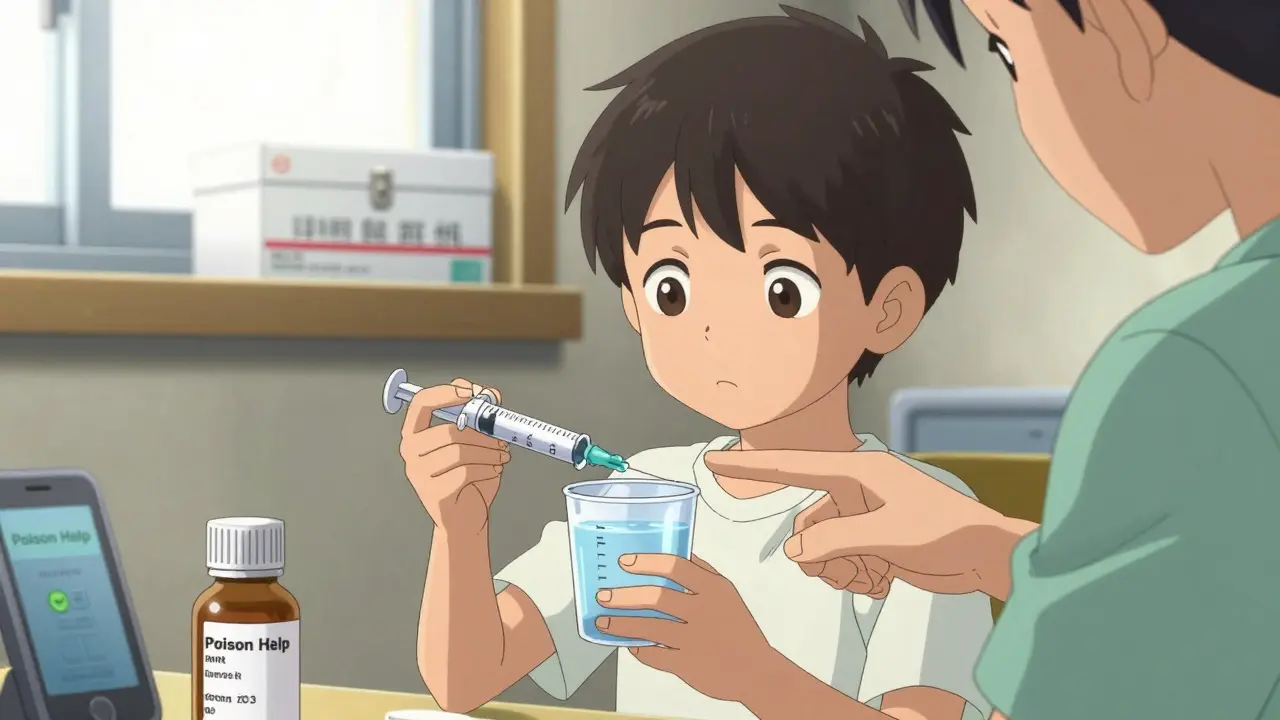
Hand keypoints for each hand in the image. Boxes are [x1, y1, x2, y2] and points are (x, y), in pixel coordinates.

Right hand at [399, 378, 511, 534]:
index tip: (470, 392)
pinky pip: (467, 472)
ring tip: (501, 457)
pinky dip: (488, 469)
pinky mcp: (434, 493)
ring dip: (489, 452)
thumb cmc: (468, 479)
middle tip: (500, 441)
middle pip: (450, 431)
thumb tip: (487, 392)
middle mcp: (410, 452)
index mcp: (415, 434)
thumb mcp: (475, 442)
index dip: (445, 393)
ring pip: (460, 452)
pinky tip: (494, 471)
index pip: (421, 403)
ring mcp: (419, 474)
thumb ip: (478, 415)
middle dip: (482, 435)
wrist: (465, 519)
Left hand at [595, 553, 772, 701]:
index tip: (625, 562)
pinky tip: (629, 643)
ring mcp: (694, 639)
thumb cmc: (739, 630)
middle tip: (604, 594)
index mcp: (714, 589)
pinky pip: (653, 654)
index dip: (646, 562)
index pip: (675, 566)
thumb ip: (703, 572)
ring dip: (621, 623)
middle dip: (624, 595)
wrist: (757, 672)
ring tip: (604, 621)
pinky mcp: (686, 664)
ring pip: (649, 627)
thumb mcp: (727, 594)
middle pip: (656, 597)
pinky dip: (637, 648)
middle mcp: (703, 611)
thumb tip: (676, 552)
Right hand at [704, 449, 1028, 596]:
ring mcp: (865, 515)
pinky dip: (856, 575)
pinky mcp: (874, 539)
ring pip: (821, 548)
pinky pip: (841, 559)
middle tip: (856, 569)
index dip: (752, 465)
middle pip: (807, 525)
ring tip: (874, 575)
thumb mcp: (886, 536)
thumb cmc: (946, 534)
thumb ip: (834, 540)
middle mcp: (857, 489)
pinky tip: (884, 579)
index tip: (714, 457)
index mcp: (858, 471)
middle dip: (823, 555)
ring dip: (841, 570)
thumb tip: (794, 551)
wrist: (987, 557)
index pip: (794, 466)